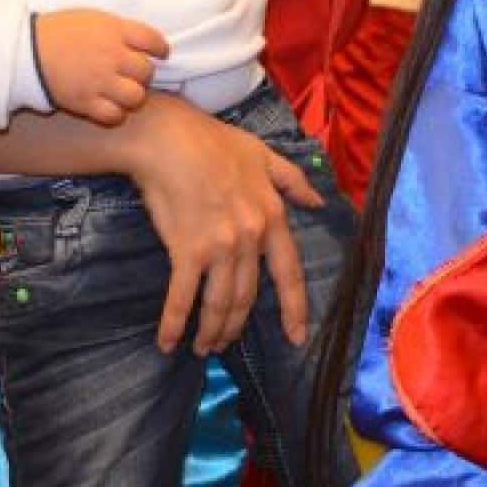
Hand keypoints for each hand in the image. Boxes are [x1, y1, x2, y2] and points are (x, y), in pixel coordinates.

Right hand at [33, 9, 168, 125]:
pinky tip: (110, 106)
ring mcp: (100, 81)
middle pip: (146, 71)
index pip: (154, 41)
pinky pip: (114, 115)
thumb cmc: (57, 30)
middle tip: (132, 75)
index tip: (159, 53)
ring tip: (123, 92)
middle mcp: (112, 56)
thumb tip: (141, 41)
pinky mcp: (85, 102)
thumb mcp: (92, 18)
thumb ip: (118, 29)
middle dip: (143, 74)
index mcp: (115, 31)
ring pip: (136, 96)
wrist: (25, 51)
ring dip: (132, 95)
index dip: (160, 49)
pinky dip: (116, 113)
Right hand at [121, 95, 325, 354]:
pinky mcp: (187, 251)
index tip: (297, 337)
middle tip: (223, 343)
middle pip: (247, 296)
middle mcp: (251, 237)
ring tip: (203, 347)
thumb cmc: (213, 143)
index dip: (294, 308)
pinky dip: (175, 324)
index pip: (289, 272)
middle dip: (235, 326)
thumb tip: (318, 203)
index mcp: (272, 216)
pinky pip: (182, 298)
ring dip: (211, 331)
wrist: (168, 140)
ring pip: (220, 303)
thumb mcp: (263, 155)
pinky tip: (168, 342)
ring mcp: (220, 247)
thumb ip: (292, 181)